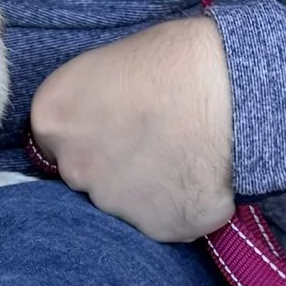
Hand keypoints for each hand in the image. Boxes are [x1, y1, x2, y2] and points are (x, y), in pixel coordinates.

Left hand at [30, 15, 234, 242]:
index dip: (89, 134)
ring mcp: (113, 204)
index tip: (114, 126)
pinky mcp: (158, 228)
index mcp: (53, 119)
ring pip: (124, 204)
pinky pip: (164, 221)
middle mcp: (73, 168)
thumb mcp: (110, 62)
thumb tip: (102, 114)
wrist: (232, 89)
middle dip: (113, 165)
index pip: (55, 141)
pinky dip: (180, 205)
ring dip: (146, 188)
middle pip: (86, 176)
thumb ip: (91, 101)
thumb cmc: (176, 58)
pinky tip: (199, 176)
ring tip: (181, 155)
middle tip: (152, 140)